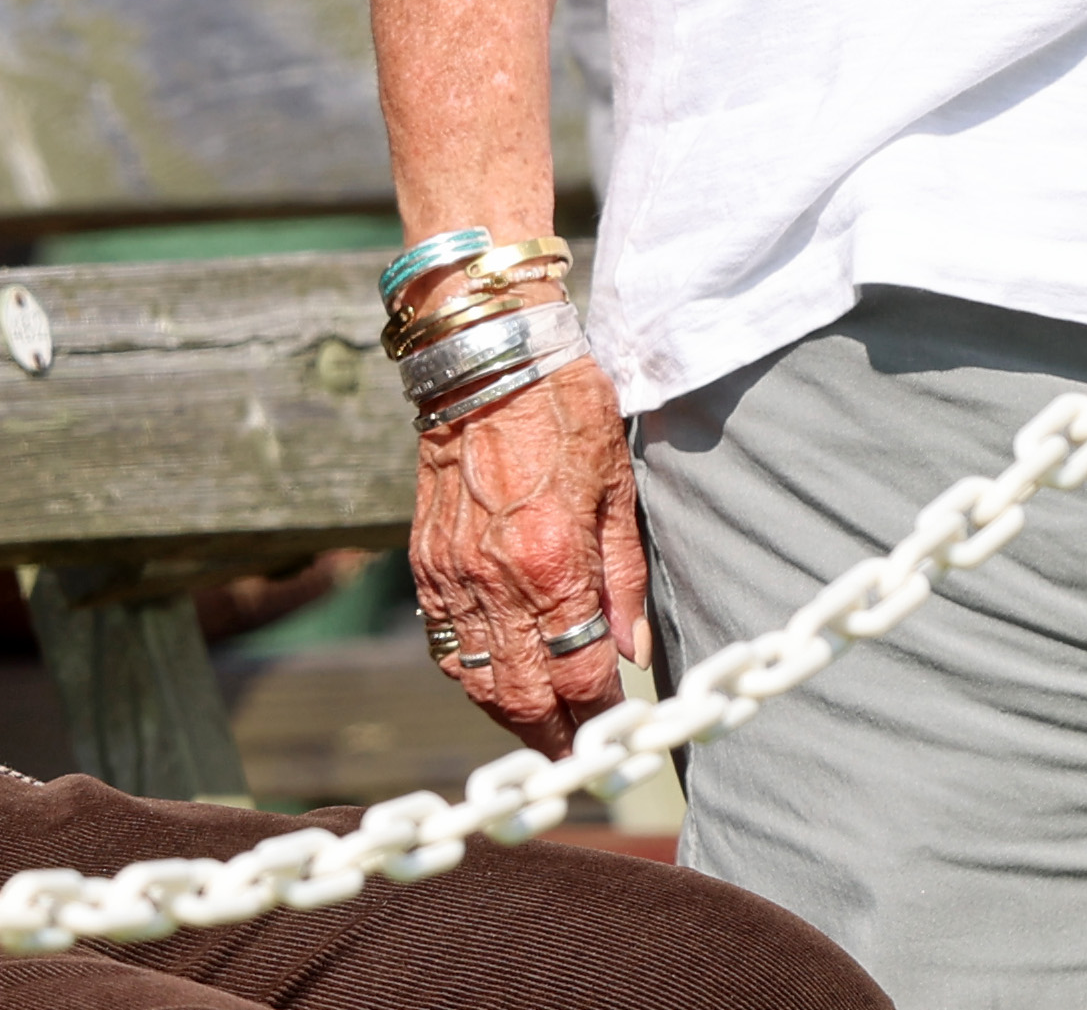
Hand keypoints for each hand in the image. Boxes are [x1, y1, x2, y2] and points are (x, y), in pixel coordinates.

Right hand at [410, 358, 648, 757]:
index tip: (618, 733)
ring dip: (508, 714)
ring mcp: (452, 576)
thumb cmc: (565, 406)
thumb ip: (622, 575)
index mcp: (552, 562)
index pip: (580, 671)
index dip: (600, 710)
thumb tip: (631, 651)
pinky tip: (493, 676)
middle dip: (552, 736)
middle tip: (575, 758)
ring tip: (539, 727)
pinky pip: (443, 643)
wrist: (486, 358)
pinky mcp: (423, 564)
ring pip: (476, 680)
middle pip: (521, 695)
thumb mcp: (616, 484)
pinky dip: (469, 673)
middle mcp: (496, 581)